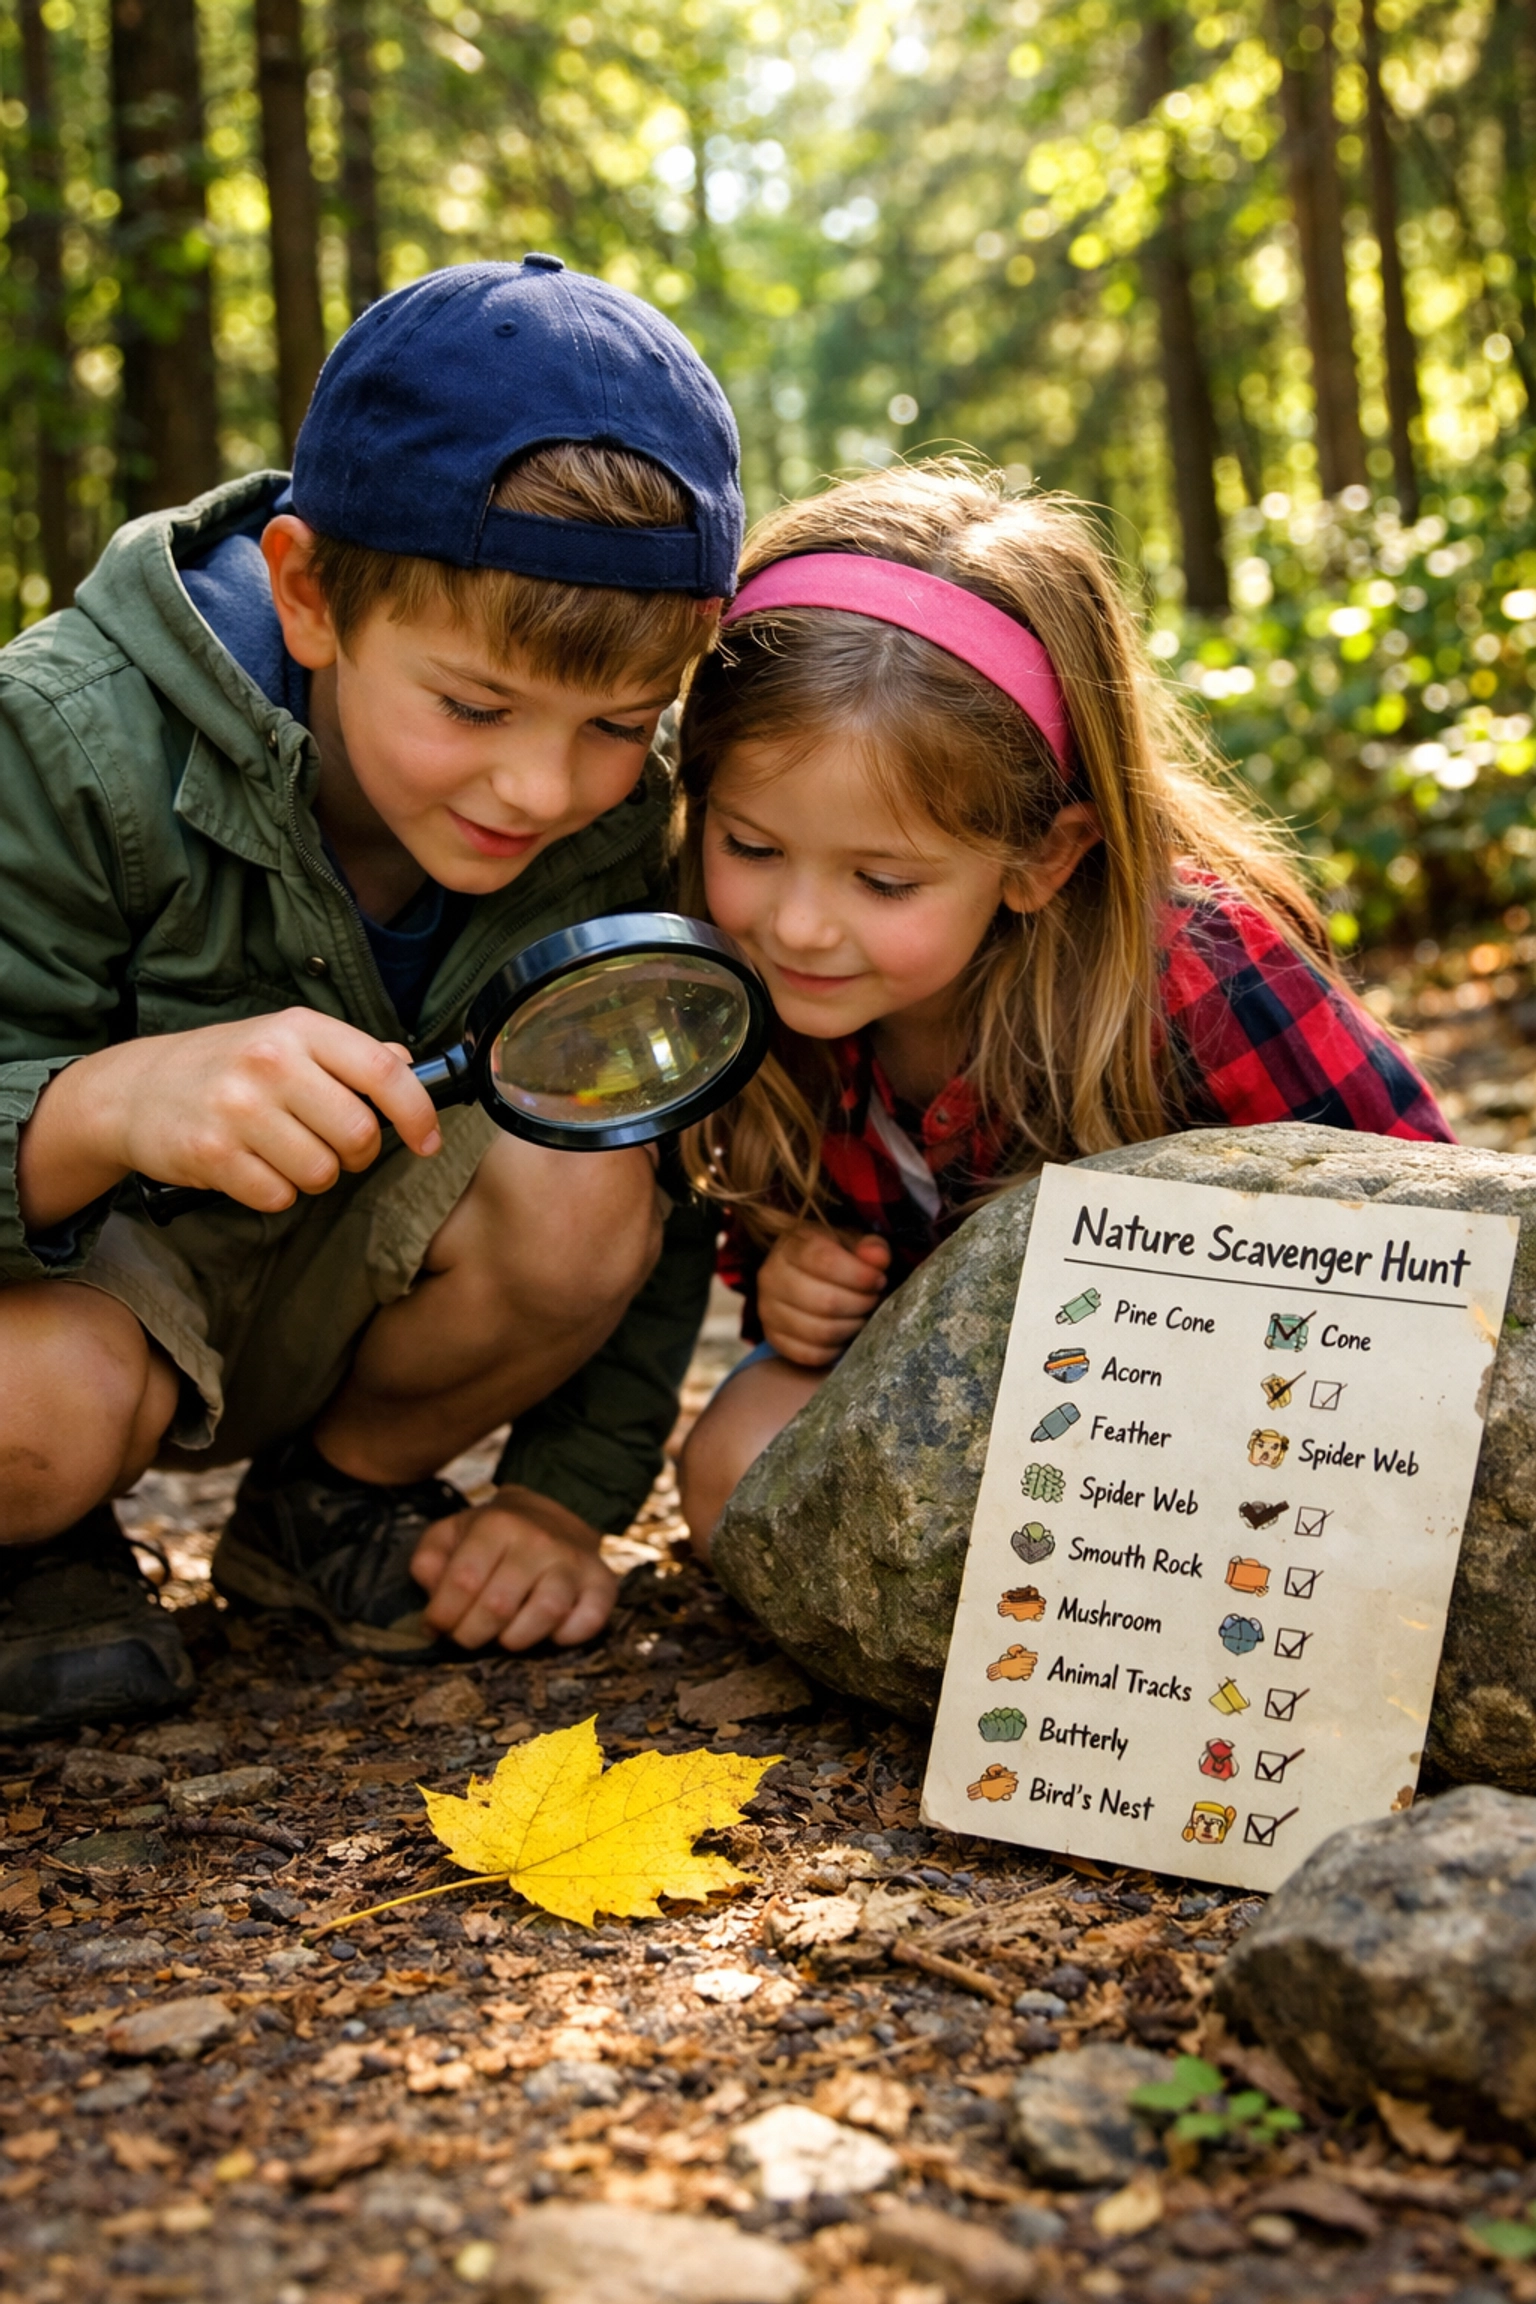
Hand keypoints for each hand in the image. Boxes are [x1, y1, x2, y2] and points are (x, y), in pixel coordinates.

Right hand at [18, 1009, 442, 1230]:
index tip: (427, 1141)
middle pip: (358, 1135)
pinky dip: (273, 1193)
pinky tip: (250, 1167)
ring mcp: (238, 1108)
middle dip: (356, 1155)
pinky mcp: (211, 1153)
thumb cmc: (224, 1067)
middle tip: (330, 1146)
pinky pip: (278, 1197)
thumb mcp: (285, 1040)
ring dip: (312, 1176)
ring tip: (281, 1152)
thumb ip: (348, 1054)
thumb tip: (408, 1063)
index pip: (383, 1071)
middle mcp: (270, 1062)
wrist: (133, 1090)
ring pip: (321, 1173)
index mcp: (300, 1030)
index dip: (418, 1113)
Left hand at [410, 1483, 617, 1650]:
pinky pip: (590, 1621)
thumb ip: (430, 1558)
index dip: (442, 1616)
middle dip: (471, 1635)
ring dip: (516, 1639)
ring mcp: (574, 1562)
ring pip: (546, 1612)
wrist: (554, 1516)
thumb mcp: (453, 1533)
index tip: (437, 1626)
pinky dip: (566, 1637)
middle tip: (467, 1637)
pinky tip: (547, 1633)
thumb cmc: (494, 1537)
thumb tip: (431, 1591)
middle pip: (499, 1605)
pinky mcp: (603, 1583)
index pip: (462, 1581)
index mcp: (498, 1524)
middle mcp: (539, 1540)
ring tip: (503, 1637)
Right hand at [756, 1225, 889, 1365]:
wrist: (804, 1276)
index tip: (878, 1279)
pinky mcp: (774, 1339)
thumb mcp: (852, 1244)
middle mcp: (771, 1277)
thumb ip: (870, 1247)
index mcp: (790, 1246)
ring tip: (862, 1315)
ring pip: (820, 1331)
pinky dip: (835, 1349)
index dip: (859, 1274)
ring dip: (852, 1326)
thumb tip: (878, 1257)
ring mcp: (768, 1311)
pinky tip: (845, 1334)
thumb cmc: (832, 1257)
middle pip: (825, 1301)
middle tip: (874, 1299)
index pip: (825, 1261)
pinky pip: (811, 1354)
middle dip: (860, 1303)